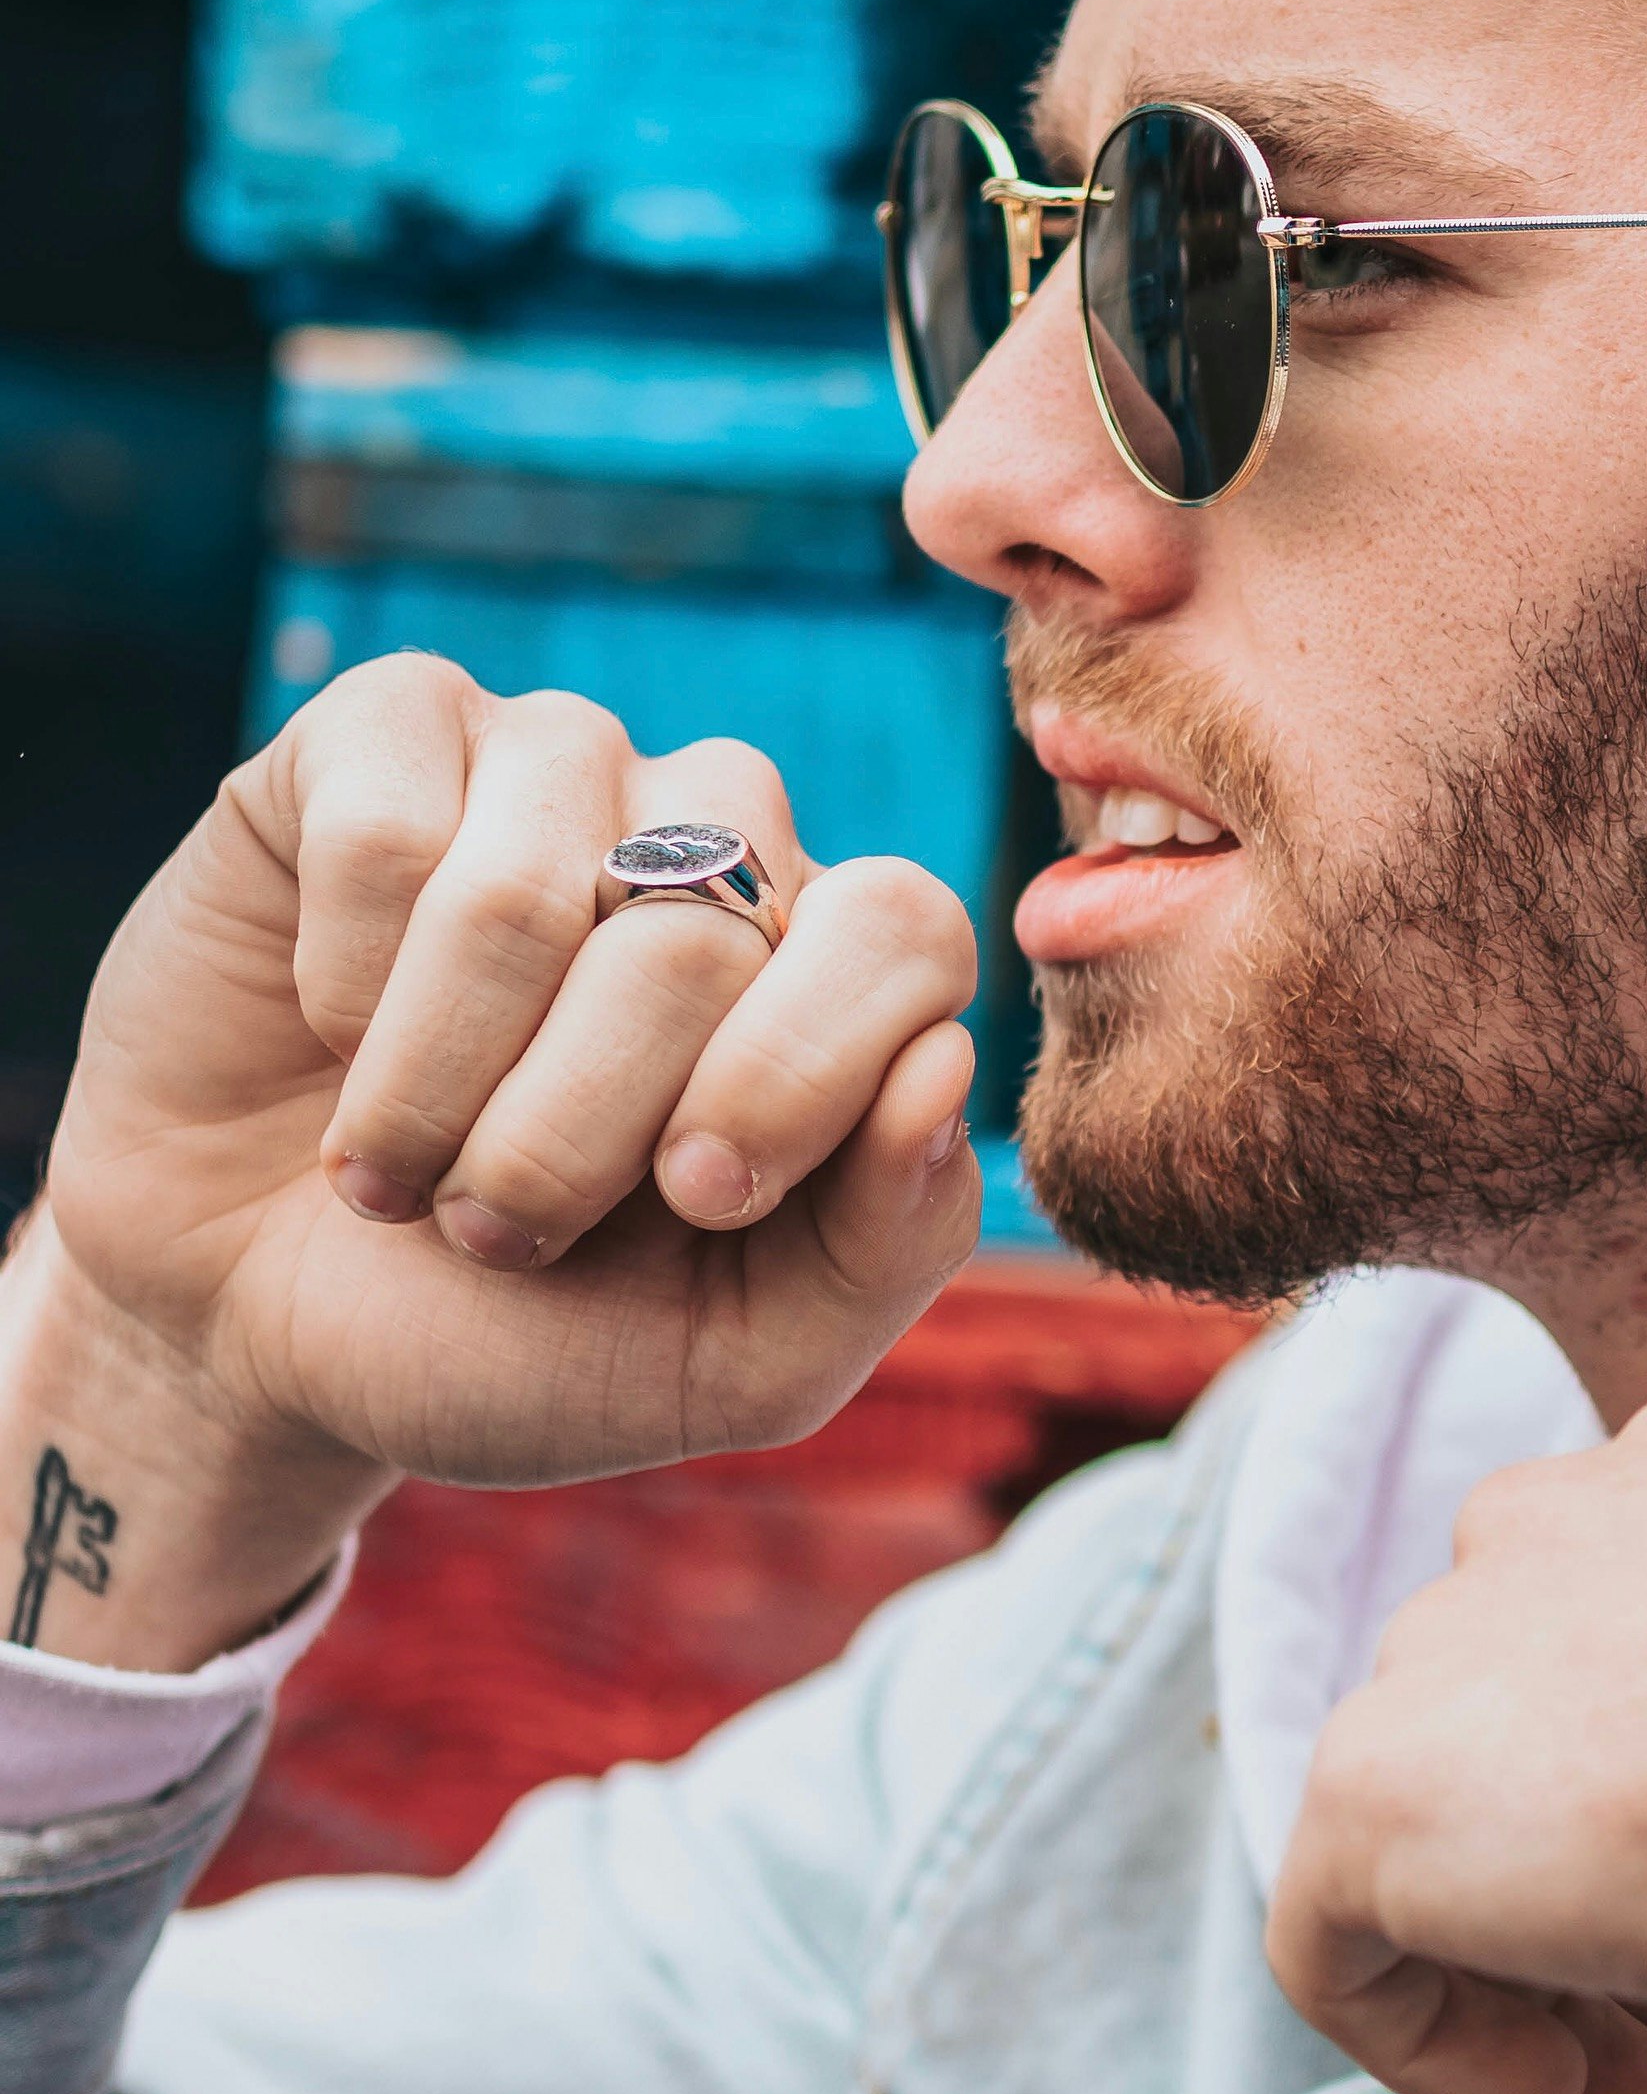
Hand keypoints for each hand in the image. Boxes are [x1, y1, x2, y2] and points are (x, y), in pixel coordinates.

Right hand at [21, 654, 983, 1667]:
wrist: (257, 1332)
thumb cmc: (523, 1335)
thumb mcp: (741, 1358)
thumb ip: (892, 1242)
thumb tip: (941, 1064)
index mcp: (834, 965)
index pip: (902, 929)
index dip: (799, 1070)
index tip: (694, 1198)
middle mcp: (717, 830)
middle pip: (699, 937)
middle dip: (578, 1135)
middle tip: (499, 1229)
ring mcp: (555, 762)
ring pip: (528, 889)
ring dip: (440, 1085)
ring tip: (402, 1166)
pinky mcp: (385, 735)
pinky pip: (384, 829)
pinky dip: (343, 987)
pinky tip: (334, 1029)